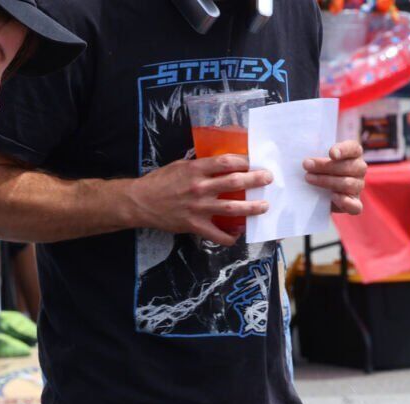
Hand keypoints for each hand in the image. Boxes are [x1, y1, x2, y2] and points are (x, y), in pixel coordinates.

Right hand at [125, 154, 272, 246]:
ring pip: (232, 208)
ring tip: (264, 206)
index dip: (244, 160)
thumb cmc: (159, 181)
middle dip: (255, 180)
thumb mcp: (179, 166)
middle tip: (268, 178)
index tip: (254, 161)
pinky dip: (230, 237)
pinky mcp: (195, 225)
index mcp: (195, 169)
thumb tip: (219, 163)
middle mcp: (199, 188)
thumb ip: (199, 166)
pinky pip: (218, 235)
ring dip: (251, 208)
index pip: (226, 162)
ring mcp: (199, 208)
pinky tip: (238, 234)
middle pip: (234, 182)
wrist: (140, 202)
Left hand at [304, 140, 366, 214]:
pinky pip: (356, 205)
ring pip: (348, 184)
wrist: (321, 188)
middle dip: (325, 166)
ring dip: (327, 181)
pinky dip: (345, 202)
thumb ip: (317, 151)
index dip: (343, 150)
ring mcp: (358, 185)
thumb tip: (308, 157)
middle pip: (348, 167)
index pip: (352, 148)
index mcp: (354, 152)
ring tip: (310, 179)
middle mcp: (359, 168)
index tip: (331, 154)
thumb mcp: (319, 154)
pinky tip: (333, 196)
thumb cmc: (320, 166)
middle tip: (307, 165)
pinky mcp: (355, 202)